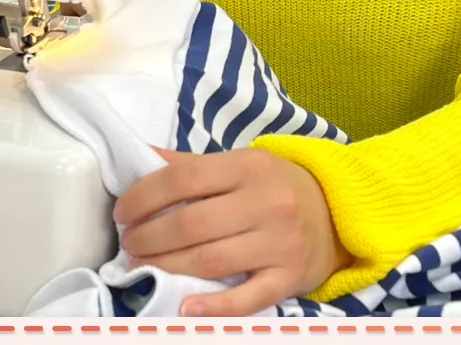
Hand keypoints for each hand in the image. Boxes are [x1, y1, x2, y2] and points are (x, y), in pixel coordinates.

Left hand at [115, 147, 350, 316]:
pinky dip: (214, 305)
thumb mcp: (241, 163)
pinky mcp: (288, 277)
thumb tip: (143, 156)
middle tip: (128, 244)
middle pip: (192, 223)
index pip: (185, 177)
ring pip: (211, 260)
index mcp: (248, 166)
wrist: (338, 213)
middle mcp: (264, 202)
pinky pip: (247, 297)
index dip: (145, 195)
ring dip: (167, 267)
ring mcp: (278, 242)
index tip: (123, 211)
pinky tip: (185, 305)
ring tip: (141, 266)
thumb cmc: (277, 185)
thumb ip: (192, 164)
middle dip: (149, 237)